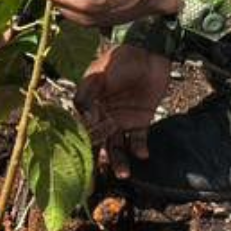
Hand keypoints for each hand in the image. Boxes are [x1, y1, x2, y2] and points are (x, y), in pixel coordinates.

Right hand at [75, 43, 171, 178]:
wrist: (150, 53)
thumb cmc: (120, 60)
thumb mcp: (99, 74)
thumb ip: (88, 95)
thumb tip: (85, 121)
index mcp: (89, 107)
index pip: (82, 130)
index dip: (81, 145)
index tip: (80, 161)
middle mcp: (103, 117)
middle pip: (98, 144)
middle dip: (99, 161)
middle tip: (99, 177)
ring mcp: (122, 121)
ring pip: (117, 147)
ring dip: (119, 162)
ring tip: (123, 173)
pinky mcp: (141, 121)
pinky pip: (138, 140)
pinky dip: (139, 149)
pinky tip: (142, 154)